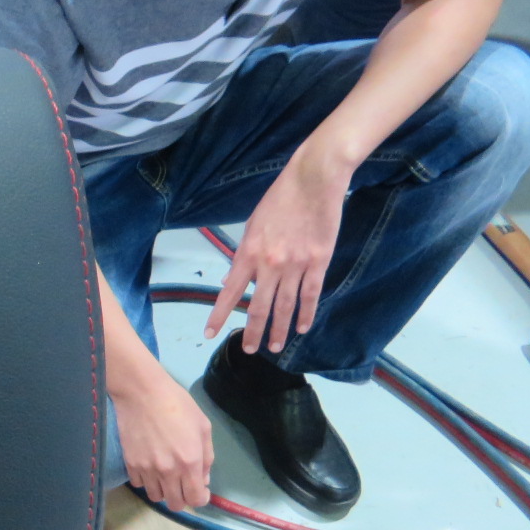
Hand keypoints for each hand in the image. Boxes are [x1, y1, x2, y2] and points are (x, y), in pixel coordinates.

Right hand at [114, 378, 214, 510]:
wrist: (142, 393)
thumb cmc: (178, 405)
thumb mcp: (202, 427)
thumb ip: (207, 457)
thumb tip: (203, 479)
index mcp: (190, 462)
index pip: (196, 499)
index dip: (200, 498)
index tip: (200, 490)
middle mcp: (168, 471)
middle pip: (175, 504)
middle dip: (182, 498)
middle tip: (182, 484)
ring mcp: (147, 469)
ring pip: (156, 497)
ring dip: (163, 490)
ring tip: (165, 476)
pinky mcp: (130, 465)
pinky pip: (140, 484)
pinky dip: (146, 481)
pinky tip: (150, 467)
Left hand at [204, 149, 351, 353]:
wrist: (314, 179)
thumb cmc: (280, 199)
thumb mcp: (252, 225)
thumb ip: (241, 256)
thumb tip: (228, 281)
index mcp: (248, 253)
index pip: (229, 292)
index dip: (219, 315)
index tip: (210, 333)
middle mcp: (270, 263)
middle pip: (258, 307)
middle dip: (253, 332)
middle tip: (250, 350)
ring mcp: (296, 264)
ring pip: (286, 306)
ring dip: (280, 330)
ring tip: (275, 347)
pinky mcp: (319, 261)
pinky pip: (311, 294)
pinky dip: (307, 314)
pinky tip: (303, 328)